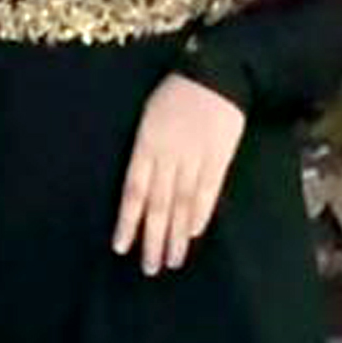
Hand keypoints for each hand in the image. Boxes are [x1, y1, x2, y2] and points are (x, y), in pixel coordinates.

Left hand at [112, 71, 245, 274]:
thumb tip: (138, 191)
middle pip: (158, 204)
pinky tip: (193, 233)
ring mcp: (195, 158)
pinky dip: (200, 213)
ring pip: (182, 203)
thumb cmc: (176, 94)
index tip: (121, 247)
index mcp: (146, 144)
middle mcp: (168, 155)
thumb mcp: (148, 117)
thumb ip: (144, 152)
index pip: (134, 191)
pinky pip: (208, 190)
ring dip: (176, 235)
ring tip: (172, 261)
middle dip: (153, 238)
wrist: (217, 74)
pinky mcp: (220, 157)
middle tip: (149, 268)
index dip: (127, 221)